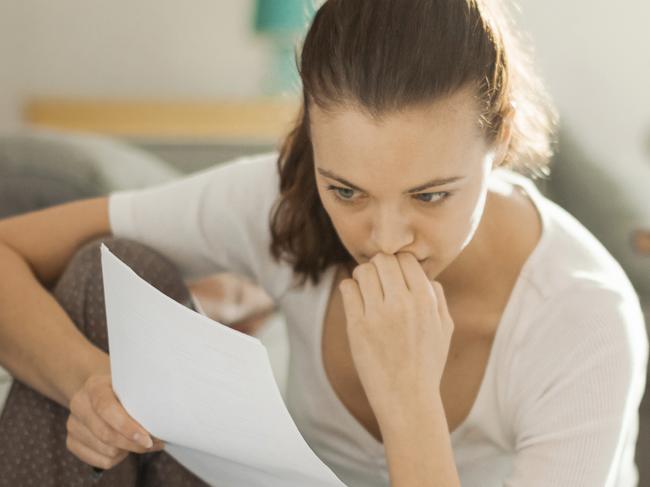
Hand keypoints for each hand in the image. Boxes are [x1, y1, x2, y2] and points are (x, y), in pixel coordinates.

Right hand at [67, 373, 164, 469]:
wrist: (99, 390)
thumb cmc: (122, 388)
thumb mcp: (131, 385)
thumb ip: (141, 398)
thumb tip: (161, 420)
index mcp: (94, 387)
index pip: (107, 409)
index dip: (128, 427)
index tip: (147, 438)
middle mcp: (79, 405)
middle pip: (106, 435)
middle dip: (134, 444)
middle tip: (154, 443)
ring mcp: (72, 424)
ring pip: (106, 451)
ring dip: (128, 450)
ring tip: (141, 441)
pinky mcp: (72, 442)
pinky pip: (101, 461)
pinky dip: (119, 458)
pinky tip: (125, 447)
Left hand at [338, 253, 453, 420]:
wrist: (407, 398)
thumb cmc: (427, 363)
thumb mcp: (445, 329)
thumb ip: (437, 298)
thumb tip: (424, 276)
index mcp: (425, 300)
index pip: (406, 258)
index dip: (398, 263)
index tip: (394, 275)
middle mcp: (402, 303)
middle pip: (383, 259)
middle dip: (379, 266)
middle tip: (378, 280)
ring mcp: (378, 314)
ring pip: (363, 271)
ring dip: (363, 276)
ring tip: (365, 289)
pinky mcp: (357, 326)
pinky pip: (347, 289)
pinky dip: (349, 289)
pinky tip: (356, 300)